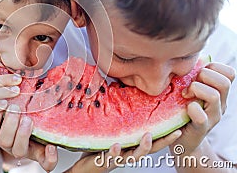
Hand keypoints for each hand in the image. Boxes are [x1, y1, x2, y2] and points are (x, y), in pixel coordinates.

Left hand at [0, 105, 57, 171]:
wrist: (12, 102)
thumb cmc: (31, 111)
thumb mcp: (44, 118)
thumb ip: (53, 126)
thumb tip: (55, 140)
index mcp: (35, 149)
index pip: (46, 161)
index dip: (49, 158)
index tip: (51, 147)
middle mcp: (16, 147)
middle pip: (18, 149)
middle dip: (22, 135)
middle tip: (27, 118)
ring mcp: (2, 139)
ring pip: (2, 140)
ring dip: (8, 124)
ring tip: (14, 108)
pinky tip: (1, 104)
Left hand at [64, 130, 181, 171]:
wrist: (84, 167)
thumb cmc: (100, 147)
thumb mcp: (113, 133)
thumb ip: (122, 123)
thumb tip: (128, 98)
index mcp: (132, 147)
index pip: (153, 141)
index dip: (167, 136)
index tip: (179, 128)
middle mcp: (128, 154)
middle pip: (150, 150)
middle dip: (163, 142)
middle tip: (174, 133)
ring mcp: (118, 159)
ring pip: (134, 156)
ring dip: (142, 147)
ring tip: (147, 137)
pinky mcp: (105, 162)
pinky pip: (111, 157)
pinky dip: (115, 152)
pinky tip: (117, 145)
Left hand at [170, 62, 234, 155]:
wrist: (182, 140)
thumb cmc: (183, 111)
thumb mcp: (191, 92)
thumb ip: (193, 78)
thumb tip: (187, 58)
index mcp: (219, 93)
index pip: (229, 73)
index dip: (214, 67)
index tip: (198, 73)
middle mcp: (219, 104)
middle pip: (224, 82)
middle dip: (204, 76)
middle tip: (190, 84)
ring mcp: (212, 117)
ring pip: (214, 96)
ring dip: (196, 90)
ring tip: (185, 95)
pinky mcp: (201, 129)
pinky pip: (200, 116)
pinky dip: (191, 108)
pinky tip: (184, 109)